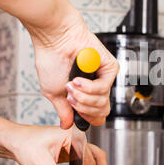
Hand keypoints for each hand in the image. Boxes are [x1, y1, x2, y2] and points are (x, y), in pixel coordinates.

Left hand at [7, 124, 107, 164]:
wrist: (15, 140)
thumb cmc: (26, 143)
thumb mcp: (41, 163)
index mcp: (73, 135)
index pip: (86, 159)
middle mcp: (77, 138)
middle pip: (93, 159)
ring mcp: (75, 144)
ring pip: (94, 158)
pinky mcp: (71, 151)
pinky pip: (85, 161)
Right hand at [29, 11, 118, 129]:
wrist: (55, 38)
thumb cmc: (52, 60)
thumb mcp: (54, 93)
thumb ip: (64, 111)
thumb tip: (67, 125)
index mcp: (86, 93)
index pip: (96, 116)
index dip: (86, 118)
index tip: (74, 111)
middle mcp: (97, 86)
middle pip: (102, 113)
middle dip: (84, 109)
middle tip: (70, 97)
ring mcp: (105, 77)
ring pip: (102, 102)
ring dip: (84, 97)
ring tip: (71, 85)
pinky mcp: (111, 68)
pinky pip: (103, 88)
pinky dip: (89, 87)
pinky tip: (78, 80)